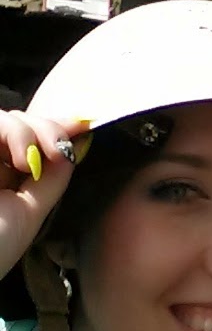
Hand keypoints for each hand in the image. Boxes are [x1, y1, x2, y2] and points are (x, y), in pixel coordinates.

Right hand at [0, 112, 84, 277]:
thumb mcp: (31, 212)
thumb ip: (52, 179)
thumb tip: (76, 146)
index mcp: (6, 176)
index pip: (34, 139)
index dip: (58, 127)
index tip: (84, 127)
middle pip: (22, 122)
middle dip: (48, 129)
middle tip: (58, 151)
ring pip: (7, 118)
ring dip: (30, 130)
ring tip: (34, 159)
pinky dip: (13, 130)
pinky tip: (20, 156)